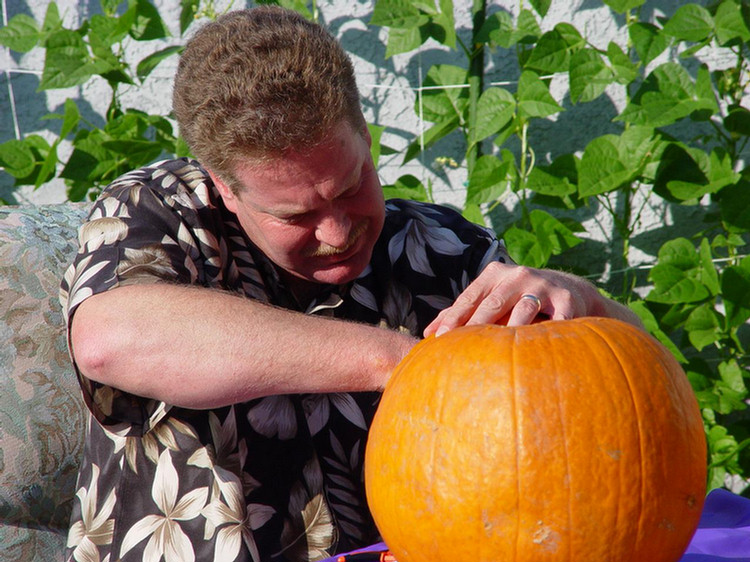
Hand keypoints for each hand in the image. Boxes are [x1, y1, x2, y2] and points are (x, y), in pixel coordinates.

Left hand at [423, 261, 639, 336]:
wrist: (570, 289)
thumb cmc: (518, 299)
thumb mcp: (492, 297)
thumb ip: (462, 312)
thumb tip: (427, 334)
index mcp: (494, 274)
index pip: (470, 297)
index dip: (454, 317)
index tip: (438, 337)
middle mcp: (518, 275)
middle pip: (492, 303)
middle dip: (475, 325)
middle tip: (460, 345)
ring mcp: (543, 285)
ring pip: (522, 309)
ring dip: (510, 329)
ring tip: (497, 350)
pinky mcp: (566, 300)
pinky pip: (554, 321)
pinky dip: (545, 335)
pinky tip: (534, 352)